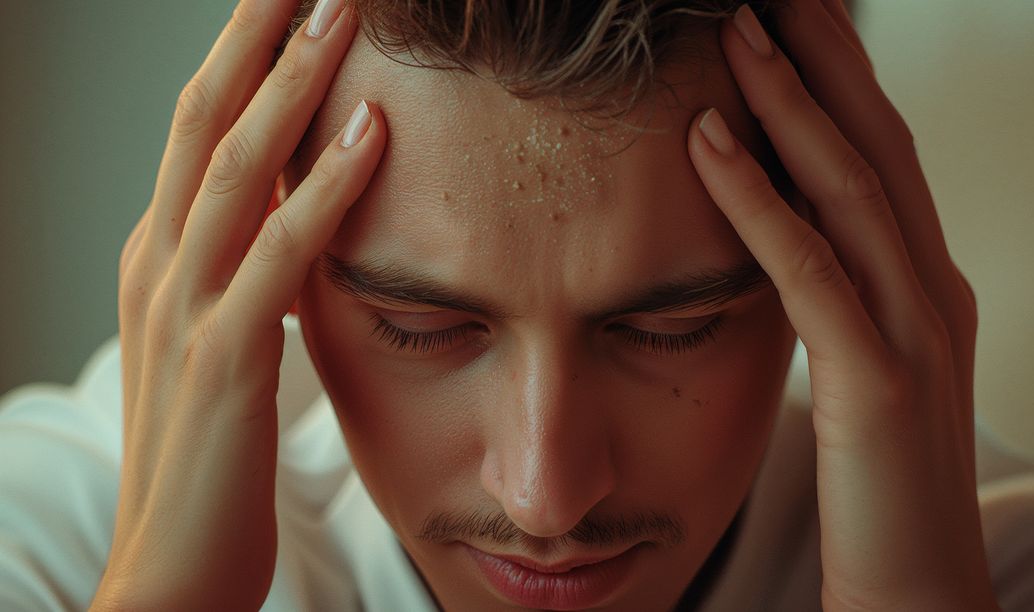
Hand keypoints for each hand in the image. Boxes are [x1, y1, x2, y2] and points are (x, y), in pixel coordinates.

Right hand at [92, 1, 384, 608]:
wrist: (171, 569)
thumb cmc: (206, 457)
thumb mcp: (216, 343)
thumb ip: (243, 275)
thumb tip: (294, 223)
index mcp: (162, 259)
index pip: (199, 129)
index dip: (241, 54)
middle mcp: (161, 266)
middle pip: (204, 121)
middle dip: (255, 36)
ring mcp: (184, 311)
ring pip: (233, 170)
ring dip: (290, 84)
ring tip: (343, 11)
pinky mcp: (224, 364)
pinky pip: (278, 260)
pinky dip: (324, 193)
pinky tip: (373, 137)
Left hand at [687, 2, 998, 609]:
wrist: (918, 592)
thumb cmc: (877, 485)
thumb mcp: (862, 369)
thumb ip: (836, 298)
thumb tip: (780, 236)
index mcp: (923, 284)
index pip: (879, 154)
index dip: (835, 77)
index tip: (788, 17)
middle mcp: (932, 289)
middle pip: (876, 143)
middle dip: (824, 56)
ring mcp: (915, 331)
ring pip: (852, 187)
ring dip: (791, 101)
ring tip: (737, 31)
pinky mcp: (880, 383)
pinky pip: (811, 270)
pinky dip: (759, 200)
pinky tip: (709, 144)